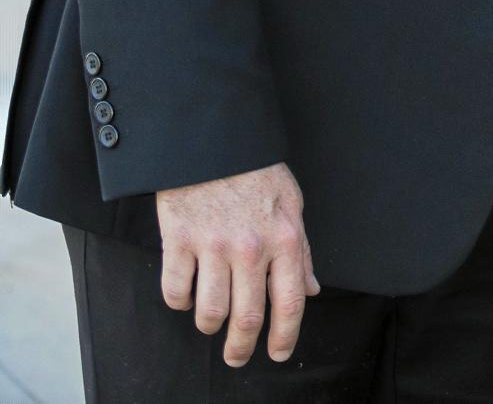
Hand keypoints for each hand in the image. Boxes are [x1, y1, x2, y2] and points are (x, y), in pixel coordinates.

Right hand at [155, 162, 318, 366]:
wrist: (214, 142)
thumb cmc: (257, 174)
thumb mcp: (292, 206)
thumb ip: (302, 252)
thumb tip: (310, 290)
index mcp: (285, 239)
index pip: (290, 301)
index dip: (285, 335)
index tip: (278, 353)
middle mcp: (251, 248)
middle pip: (248, 317)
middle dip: (242, 347)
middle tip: (237, 358)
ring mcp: (213, 246)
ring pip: (209, 312)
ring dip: (210, 326)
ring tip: (212, 324)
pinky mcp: (179, 241)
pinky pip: (175, 292)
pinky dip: (180, 303)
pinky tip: (186, 296)